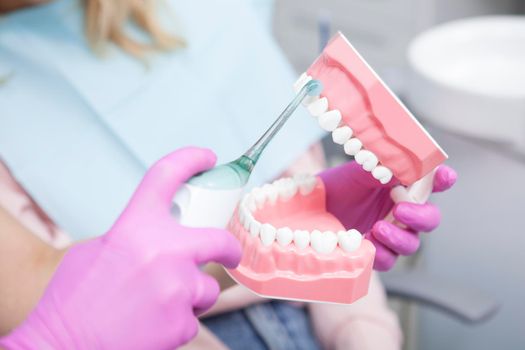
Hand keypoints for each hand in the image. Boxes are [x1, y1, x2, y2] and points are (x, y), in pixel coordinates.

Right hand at [0, 147, 241, 349]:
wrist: (62, 347)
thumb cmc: (73, 300)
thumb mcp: (97, 250)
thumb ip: (134, 236)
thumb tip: (160, 235)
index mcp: (135, 227)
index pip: (166, 175)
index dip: (191, 159)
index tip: (206, 158)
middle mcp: (163, 252)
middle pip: (219, 240)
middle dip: (229, 248)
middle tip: (228, 253)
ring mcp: (176, 289)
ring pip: (205, 287)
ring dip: (190, 294)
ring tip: (158, 304)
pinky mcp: (181, 323)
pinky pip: (193, 318)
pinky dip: (178, 320)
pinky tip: (152, 324)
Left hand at [319, 162, 455, 270]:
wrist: (310, 206)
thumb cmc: (338, 186)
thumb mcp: (358, 172)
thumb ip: (383, 170)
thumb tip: (404, 166)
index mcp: (403, 187)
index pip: (432, 183)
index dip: (443, 180)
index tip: (444, 176)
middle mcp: (402, 211)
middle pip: (429, 219)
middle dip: (420, 216)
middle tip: (400, 210)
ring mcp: (390, 233)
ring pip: (411, 243)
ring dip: (398, 238)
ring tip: (378, 228)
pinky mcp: (374, 252)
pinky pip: (387, 260)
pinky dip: (380, 253)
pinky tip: (366, 243)